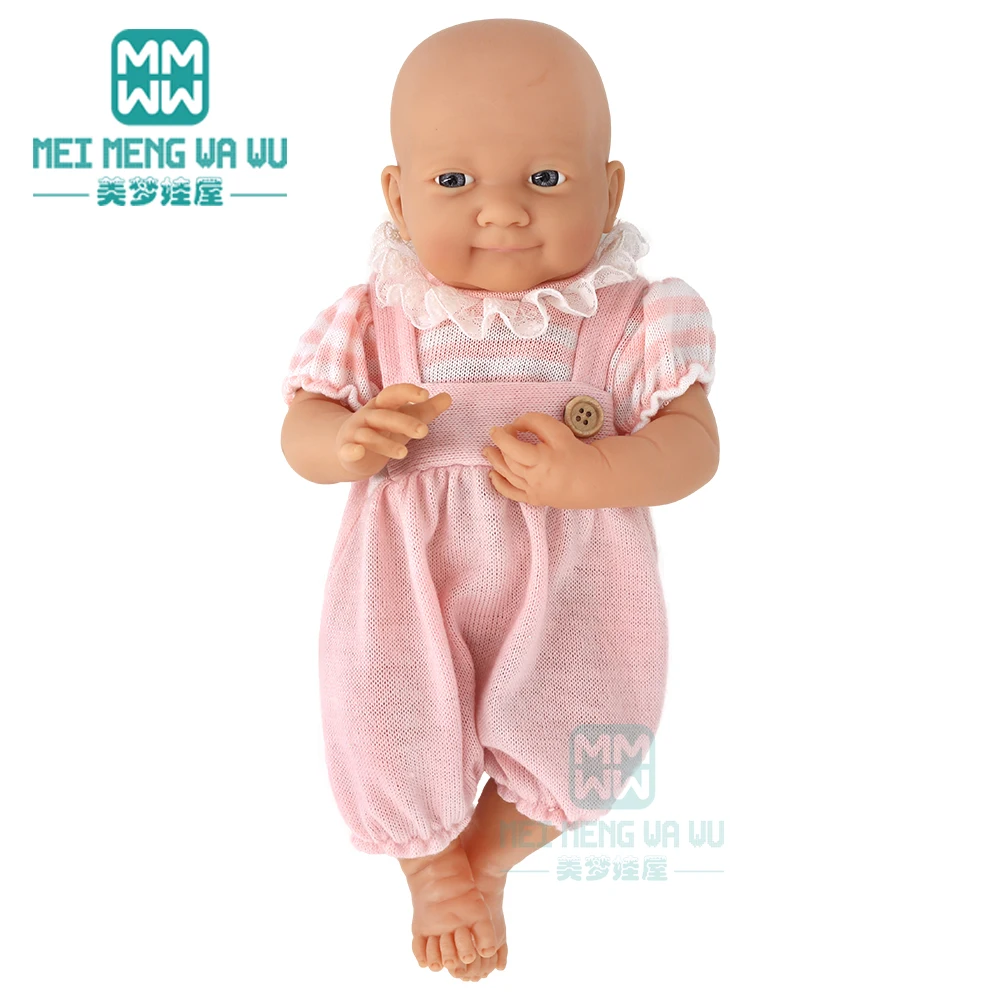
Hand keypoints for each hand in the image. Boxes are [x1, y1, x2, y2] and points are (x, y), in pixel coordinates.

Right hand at [335, 383, 451, 478]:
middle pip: (384, 416)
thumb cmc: (384, 430)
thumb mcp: (405, 418)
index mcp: (383, 406)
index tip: (425, 395)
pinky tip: (359, 452)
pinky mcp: (347, 451)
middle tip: (424, 431)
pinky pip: (347, 450)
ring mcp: (356, 433)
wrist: (353, 449)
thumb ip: (426, 410)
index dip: (407, 392)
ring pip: (368, 435)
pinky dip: (351, 450)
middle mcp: (368, 416)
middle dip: (404, 423)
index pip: (393, 394)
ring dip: (385, 444)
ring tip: (404, 453)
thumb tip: (449, 397)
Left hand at [481, 412, 608, 508]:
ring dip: (495, 463)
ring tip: (488, 452)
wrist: (596, 479)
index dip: (501, 436)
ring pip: (507, 476)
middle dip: (500, 447)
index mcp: (541, 461)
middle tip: (498, 435)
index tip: (497, 428)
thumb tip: (516, 424)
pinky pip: (512, 494)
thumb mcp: (559, 431)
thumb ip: (536, 422)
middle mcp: (535, 479)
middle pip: (509, 461)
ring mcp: (534, 492)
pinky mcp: (536, 499)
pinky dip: (499, 484)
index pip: (512, 448)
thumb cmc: (579, 454)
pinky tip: (493, 475)